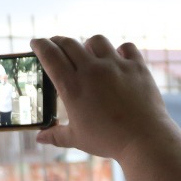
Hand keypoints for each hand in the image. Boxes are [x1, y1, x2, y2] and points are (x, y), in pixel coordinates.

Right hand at [32, 35, 171, 160]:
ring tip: (89, 52)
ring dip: (89, 44)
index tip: (36, 43)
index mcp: (72, 86)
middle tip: (56, 44)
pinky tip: (119, 58)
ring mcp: (115, 65)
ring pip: (97, 40)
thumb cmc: (108, 140)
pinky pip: (127, 47)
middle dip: (58, 41)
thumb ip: (56, 135)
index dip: (40, 45)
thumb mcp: (77, 139)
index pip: (49, 55)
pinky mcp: (136, 66)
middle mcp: (92, 70)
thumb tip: (39, 138)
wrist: (144, 139)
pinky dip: (121, 50)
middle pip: (69, 43)